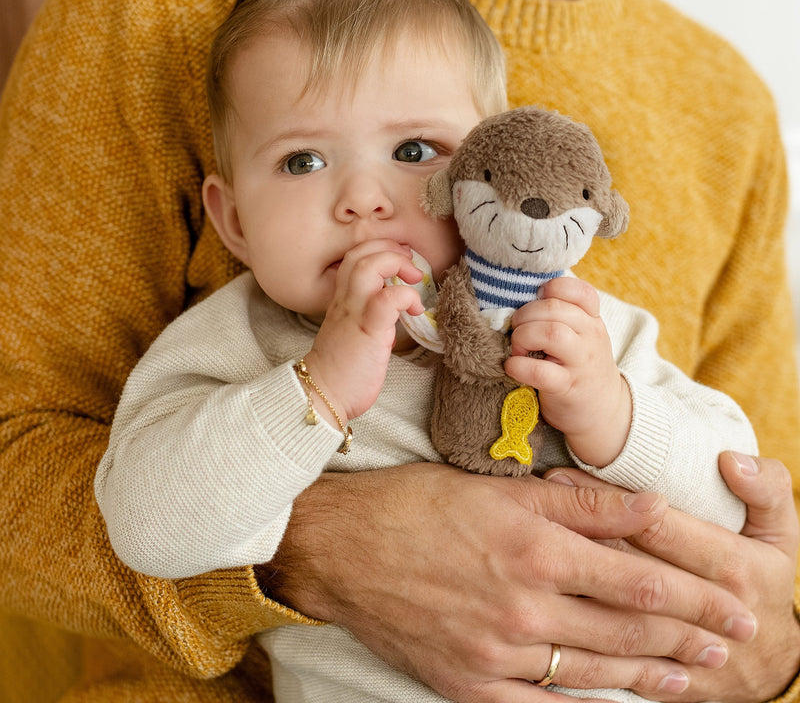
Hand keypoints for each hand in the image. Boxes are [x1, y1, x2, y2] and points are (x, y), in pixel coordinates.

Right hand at [261, 463, 757, 702]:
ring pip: (593, 672)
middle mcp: (523, 608)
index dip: (696, 595)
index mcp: (534, 550)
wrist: (341, 548)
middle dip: (690, 638)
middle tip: (736, 643)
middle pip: (627, 629)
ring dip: (651, 676)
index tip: (735, 602)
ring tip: (695, 680)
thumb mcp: (497, 489)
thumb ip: (579, 502)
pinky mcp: (468, 684)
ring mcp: (496, 654)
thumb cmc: (416, 504)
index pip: (638, 579)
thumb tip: (649, 503)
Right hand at [305, 239, 422, 421]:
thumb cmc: (341, 367)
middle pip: (360, 252)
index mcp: (342, 299)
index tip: (400, 259)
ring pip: (368, 266)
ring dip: (396, 263)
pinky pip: (387, 299)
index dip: (379, 248)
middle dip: (389, 248)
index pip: (353, 256)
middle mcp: (345, 300)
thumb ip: (367, 312)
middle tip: (410, 263)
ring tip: (414, 277)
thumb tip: (393, 305)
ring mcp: (355, 313)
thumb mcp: (353, 329)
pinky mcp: (368, 330)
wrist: (323, 394)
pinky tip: (416, 309)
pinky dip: (407, 296)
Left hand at [505, 276, 630, 465]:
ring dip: (523, 337)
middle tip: (516, 330)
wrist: (604, 412)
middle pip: (553, 308)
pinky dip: (518, 366)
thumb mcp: (581, 336)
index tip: (536, 301)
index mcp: (592, 319)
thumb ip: (561, 315)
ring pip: (550, 333)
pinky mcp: (566, 387)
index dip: (552, 288)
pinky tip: (512, 367)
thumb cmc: (580, 367)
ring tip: (517, 349)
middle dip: (524, 316)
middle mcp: (590, 336)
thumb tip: (518, 298)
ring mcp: (580, 362)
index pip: (579, 290)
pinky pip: (540, 371)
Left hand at [547, 453, 799, 701]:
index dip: (606, 499)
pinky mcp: (665, 679)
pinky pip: (614, 656)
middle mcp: (705, 607)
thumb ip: (768, 491)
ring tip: (528, 541)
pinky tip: (545, 602)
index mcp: (732, 566)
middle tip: (531, 501)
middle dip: (576, 529)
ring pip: (614, 610)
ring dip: (569, 575)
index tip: (561, 473)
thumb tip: (731, 461)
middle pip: (626, 565)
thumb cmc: (766, 580)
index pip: (657, 526)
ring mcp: (683, 648)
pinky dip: (577, 630)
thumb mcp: (779, 534)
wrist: (774, 659)